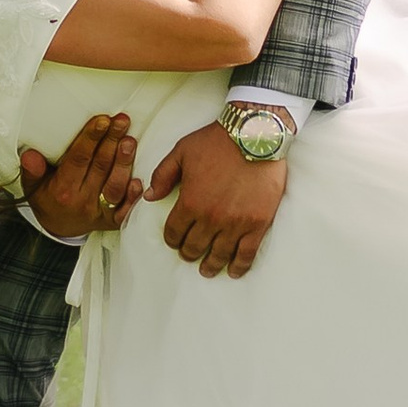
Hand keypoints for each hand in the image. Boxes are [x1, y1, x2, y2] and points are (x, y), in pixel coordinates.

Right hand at [18, 111, 141, 242]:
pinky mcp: (112, 220)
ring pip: (115, 186)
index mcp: (63, 190)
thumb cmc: (47, 199)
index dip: (91, 139)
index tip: (102, 120)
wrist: (57, 227)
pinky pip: (125, 210)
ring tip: (130, 141)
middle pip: (100, 167)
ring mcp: (99, 212)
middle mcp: (82, 201)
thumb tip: (30, 155)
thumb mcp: (33, 186)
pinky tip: (139, 180)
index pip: (78, 160)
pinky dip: (133, 196)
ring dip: (124, 163)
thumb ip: (31, 170)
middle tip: (121, 120)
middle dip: (112, 141)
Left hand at [146, 118, 286, 278]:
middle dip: (188, 253)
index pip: (174, 233)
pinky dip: (239, 266)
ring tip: (207, 269)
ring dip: (210, 265)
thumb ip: (163, 175)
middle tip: (189, 254)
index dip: (172, 239)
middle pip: (194, 248)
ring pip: (219, 255)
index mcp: (190, 202)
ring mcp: (236, 224)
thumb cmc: (216, 140)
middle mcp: (211, 218)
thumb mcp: (182, 151)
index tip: (174, 240)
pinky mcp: (258, 224)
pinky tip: (234, 271)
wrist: (256, 134)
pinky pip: (247, 253)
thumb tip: (149, 197)